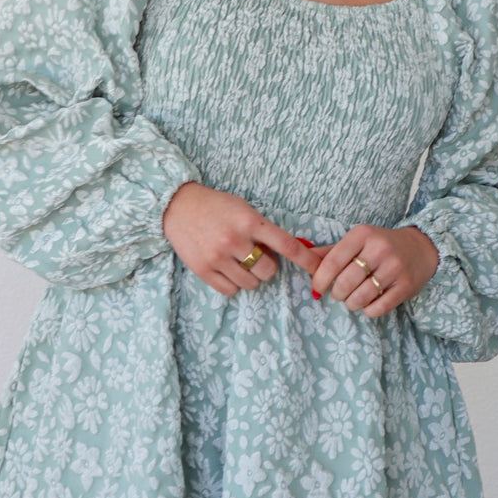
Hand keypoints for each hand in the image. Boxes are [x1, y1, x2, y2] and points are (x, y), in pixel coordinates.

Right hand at [162, 182, 313, 296]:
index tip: (319, 269)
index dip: (306, 259)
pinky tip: (226, 269)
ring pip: (251, 283)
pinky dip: (234, 284)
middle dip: (266, 265)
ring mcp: (218, 257)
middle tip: (254, 254)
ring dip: (250, 275)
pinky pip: (231, 290)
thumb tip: (288, 253)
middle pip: (269, 270)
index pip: (286, 245)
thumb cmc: (216, 207)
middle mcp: (235, 240)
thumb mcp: (244, 209)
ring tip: (237, 260)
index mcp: (249, 221)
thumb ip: (263, 229)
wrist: (177, 206)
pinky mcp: (203, 270)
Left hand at [309, 224, 438, 318]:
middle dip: (338, 293)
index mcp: (362, 234)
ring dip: (352, 303)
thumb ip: (330, 252)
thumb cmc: (381, 246)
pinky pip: (378, 308)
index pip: (332, 261)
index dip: (320, 279)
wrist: (421, 247)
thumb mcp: (356, 242)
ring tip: (354, 298)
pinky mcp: (406, 286)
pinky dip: (369, 310)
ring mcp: (395, 267)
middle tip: (341, 293)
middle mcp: (379, 249)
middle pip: (345, 283)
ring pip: (360, 298)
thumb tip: (302, 257)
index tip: (317, 289)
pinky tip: (370, 302)